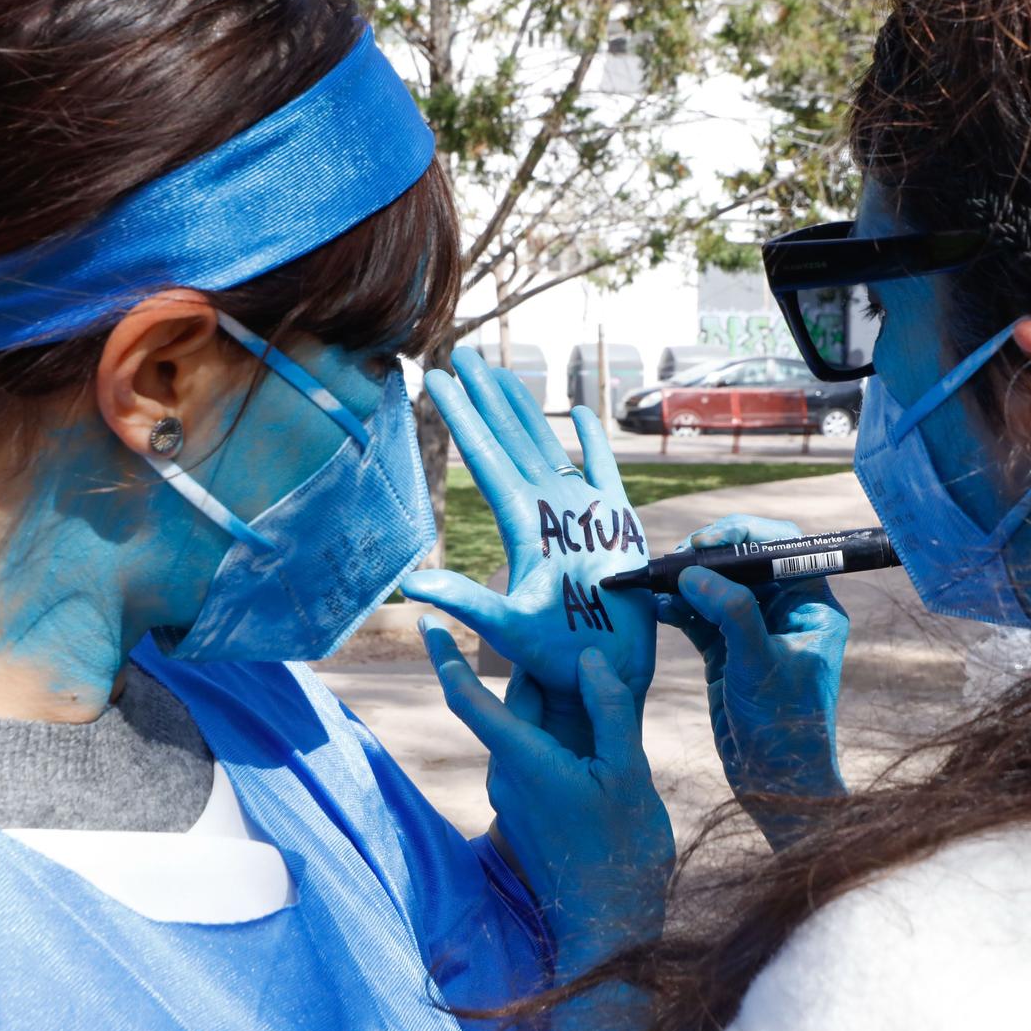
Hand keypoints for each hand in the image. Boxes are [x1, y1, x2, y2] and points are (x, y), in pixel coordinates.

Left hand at [401, 349, 654, 756]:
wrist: (610, 675)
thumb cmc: (561, 658)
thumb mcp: (509, 628)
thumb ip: (467, 603)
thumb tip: (411, 587)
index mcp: (524, 525)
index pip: (485, 456)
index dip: (461, 415)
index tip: (433, 378)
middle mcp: (548, 511)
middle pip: (510, 440)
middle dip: (487, 397)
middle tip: (461, 355)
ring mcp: (581, 514)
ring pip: (547, 445)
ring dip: (525, 409)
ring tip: (503, 373)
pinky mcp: (618, 524)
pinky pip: (603, 470)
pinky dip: (592, 441)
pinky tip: (580, 413)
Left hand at [421, 618, 672, 971]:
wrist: (610, 930)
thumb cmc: (623, 851)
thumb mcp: (629, 772)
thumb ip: (608, 710)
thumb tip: (587, 658)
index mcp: (525, 761)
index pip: (469, 699)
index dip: (444, 657)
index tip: (427, 621)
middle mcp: (507, 777)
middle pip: (511, 707)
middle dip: (533, 672)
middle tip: (562, 635)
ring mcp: (514, 799)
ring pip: (526, 732)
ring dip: (552, 707)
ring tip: (592, 680)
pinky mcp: (526, 814)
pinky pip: (536, 758)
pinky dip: (557, 736)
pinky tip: (595, 733)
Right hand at [657, 514, 848, 849]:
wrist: (776, 785)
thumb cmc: (785, 726)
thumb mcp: (759, 664)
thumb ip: (731, 613)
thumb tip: (694, 573)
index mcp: (810, 606)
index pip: (782, 547)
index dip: (743, 535)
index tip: (704, 542)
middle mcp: (784, 613)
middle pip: (742, 564)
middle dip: (704, 559)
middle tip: (670, 563)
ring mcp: (753, 633)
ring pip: (715, 589)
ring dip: (684, 583)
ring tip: (653, 583)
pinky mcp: (727, 654)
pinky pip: (699, 618)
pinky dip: (677, 609)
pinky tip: (654, 607)